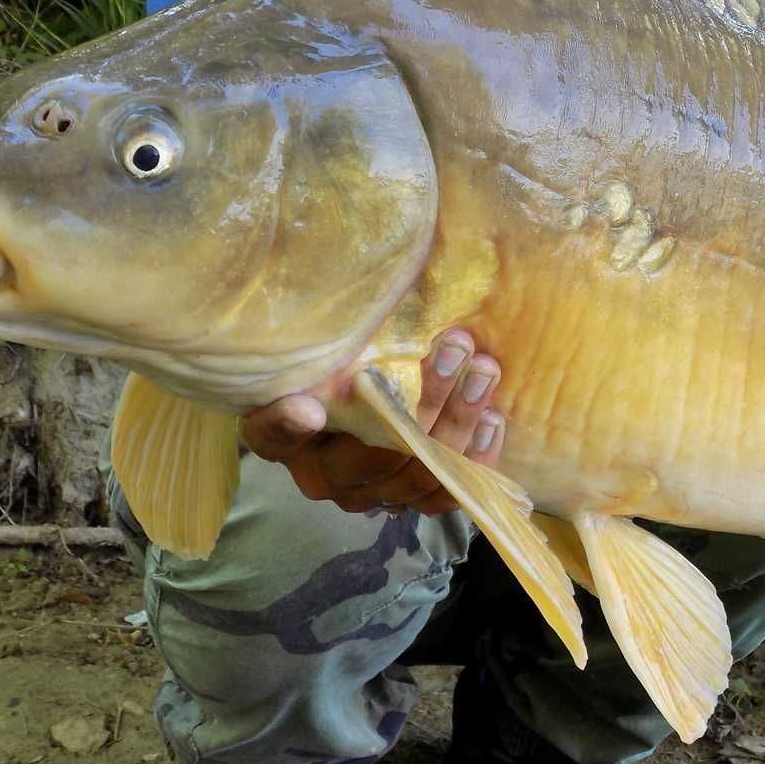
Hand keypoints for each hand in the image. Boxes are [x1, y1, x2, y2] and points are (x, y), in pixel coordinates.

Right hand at [240, 327, 505, 515]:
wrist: (382, 397)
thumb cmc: (348, 356)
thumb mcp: (336, 339)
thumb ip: (340, 325)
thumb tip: (353, 262)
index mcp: (284, 434)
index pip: (271, 436)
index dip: (286, 426)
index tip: (308, 407)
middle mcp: (323, 473)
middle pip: (364, 455)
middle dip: (418, 401)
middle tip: (453, 347)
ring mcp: (371, 492)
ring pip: (414, 474)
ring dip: (456, 421)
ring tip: (484, 370)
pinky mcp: (413, 501)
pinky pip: (445, 495)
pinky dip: (474, 460)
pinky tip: (493, 418)